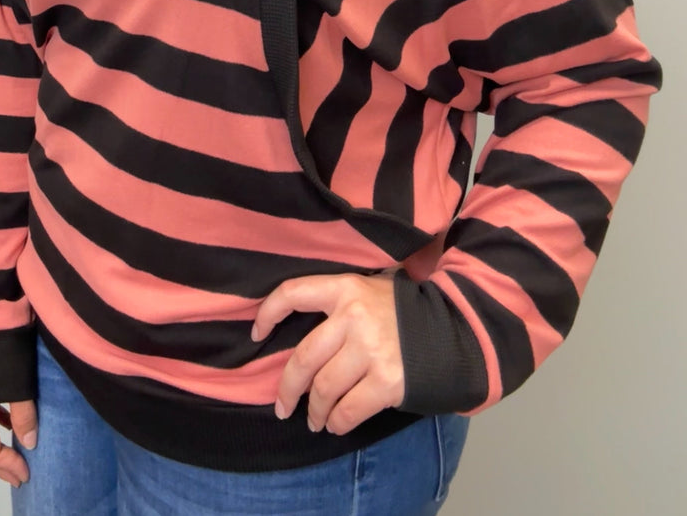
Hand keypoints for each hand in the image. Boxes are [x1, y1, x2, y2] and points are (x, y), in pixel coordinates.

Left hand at [252, 272, 404, 434]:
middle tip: (282, 404)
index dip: (268, 313)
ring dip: (314, 410)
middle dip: (288, 387)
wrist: (456, 331)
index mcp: (347, 287)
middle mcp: (354, 316)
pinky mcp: (387, 380)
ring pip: (324, 388)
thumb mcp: (372, 291)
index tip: (256, 333)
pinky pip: (349, 409)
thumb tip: (298, 332)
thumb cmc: (406, 313)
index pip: (294, 293)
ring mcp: (371, 349)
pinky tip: (336, 424)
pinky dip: (338, 422)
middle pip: (304, 357)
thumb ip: (339, 305)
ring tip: (314, 419)